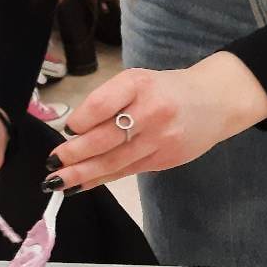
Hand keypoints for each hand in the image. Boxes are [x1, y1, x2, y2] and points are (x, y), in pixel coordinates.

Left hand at [46, 53, 266, 192]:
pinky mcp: (166, 159)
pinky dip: (101, 179)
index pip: (102, 104)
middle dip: (74, 154)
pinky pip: (127, 171)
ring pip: (114, 160)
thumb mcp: (137, 81)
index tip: (66, 129)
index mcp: (139, 84)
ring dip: (82, 174)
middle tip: (51, 162)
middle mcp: (151, 111)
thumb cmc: (165, 89)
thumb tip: (72, 131)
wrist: (216, 101)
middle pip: (105, 138)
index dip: (80, 120)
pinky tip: (80, 185)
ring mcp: (161, 138)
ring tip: (56, 181)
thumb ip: (108, 101)